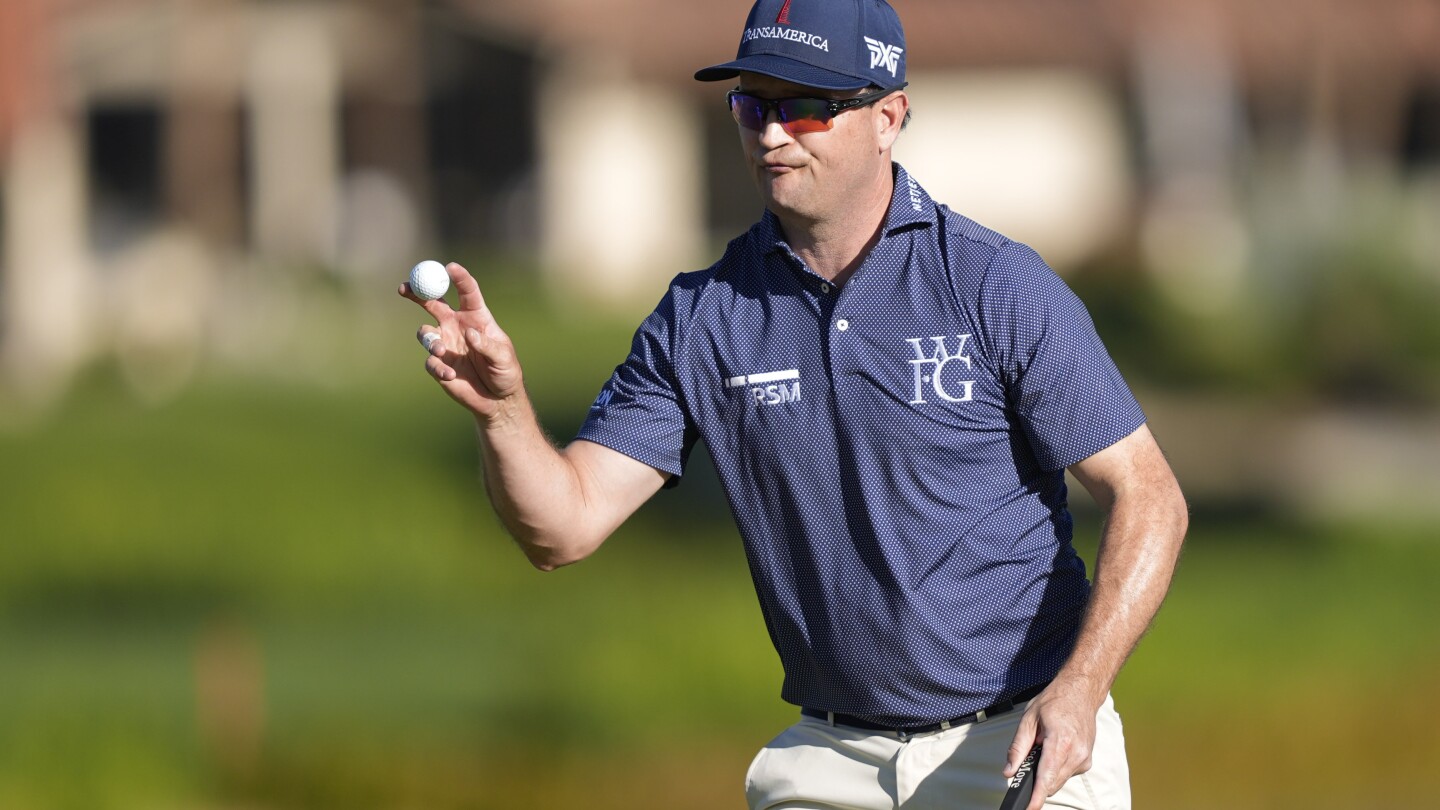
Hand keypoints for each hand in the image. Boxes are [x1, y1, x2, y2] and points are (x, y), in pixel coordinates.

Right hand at [399, 262, 524, 422]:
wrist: (497, 400)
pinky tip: (451, 375)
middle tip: (405, 287)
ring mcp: (445, 344)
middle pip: (433, 303)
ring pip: (425, 332)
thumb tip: (469, 332)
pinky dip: (438, 367)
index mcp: (476, 317)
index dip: (458, 277)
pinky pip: (430, 361)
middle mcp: (456, 326)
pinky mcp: (438, 364)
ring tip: (439, 350)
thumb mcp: (503, 357)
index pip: (467, 292)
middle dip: (418, 292)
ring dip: (430, 339)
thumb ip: (487, 344)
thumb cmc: (505, 372)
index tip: (449, 267)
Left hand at [1003, 680, 1098, 809]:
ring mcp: (1084, 758)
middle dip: (1036, 781)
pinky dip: (1056, 768)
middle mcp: (1076, 753)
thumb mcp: (1028, 719)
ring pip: (1059, 781)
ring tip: (1042, 748)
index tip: (1029, 807)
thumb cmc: (1056, 701)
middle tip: (1026, 765)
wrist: (1081, 692)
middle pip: (1052, 783)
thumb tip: (1008, 772)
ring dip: (1046, 773)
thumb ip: (1017, 748)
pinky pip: (1066, 774)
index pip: (1046, 777)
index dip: (1036, 796)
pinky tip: (1054, 751)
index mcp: (1060, 741)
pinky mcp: (1087, 761)